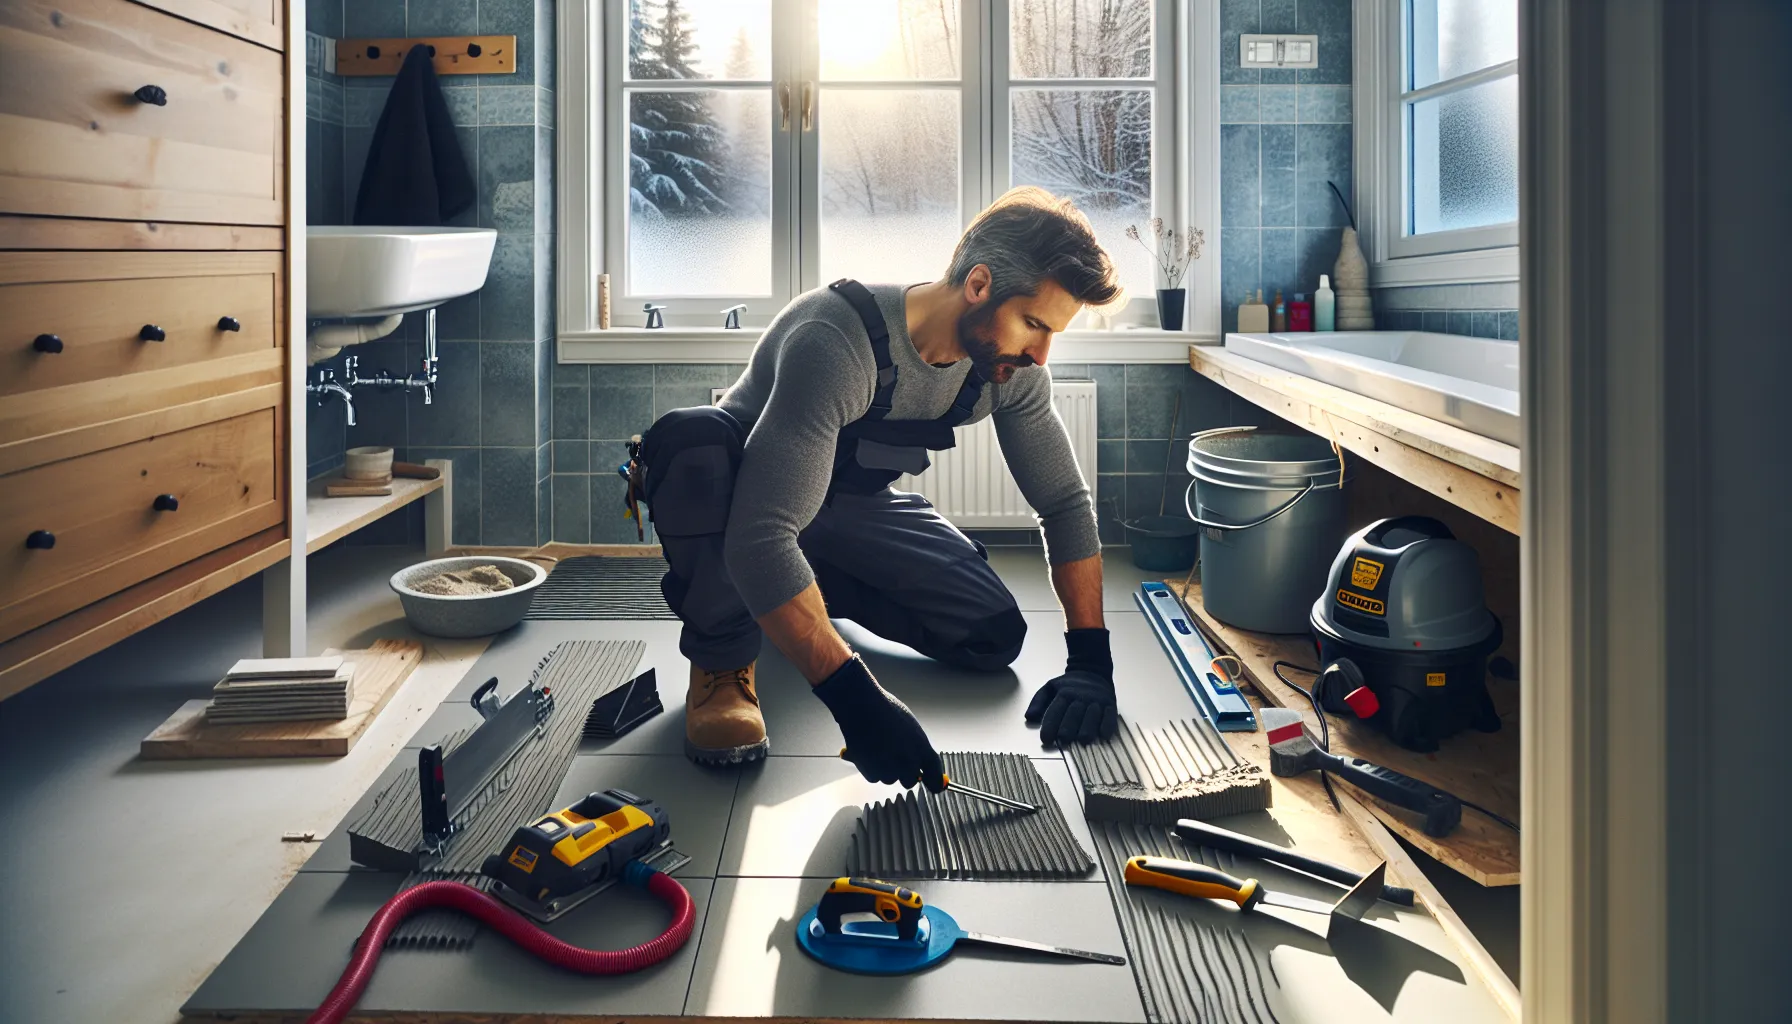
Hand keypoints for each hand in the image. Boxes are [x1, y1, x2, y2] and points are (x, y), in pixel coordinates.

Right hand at [812, 655, 945, 791]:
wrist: (862, 706)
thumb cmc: (885, 709)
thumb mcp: (910, 726)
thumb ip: (917, 747)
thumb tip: (919, 761)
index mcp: (922, 748)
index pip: (934, 773)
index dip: (935, 782)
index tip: (934, 786)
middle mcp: (909, 762)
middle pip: (910, 780)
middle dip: (904, 773)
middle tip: (894, 757)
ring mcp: (890, 769)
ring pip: (890, 779)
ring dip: (886, 769)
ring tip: (877, 748)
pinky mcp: (871, 772)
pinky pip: (874, 777)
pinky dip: (871, 768)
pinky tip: (868, 751)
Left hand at [1026, 628, 1117, 744]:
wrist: (1092, 670)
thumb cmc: (1068, 685)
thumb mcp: (1050, 687)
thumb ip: (1038, 702)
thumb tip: (1029, 717)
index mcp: (1064, 693)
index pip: (1055, 710)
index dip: (1050, 725)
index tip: (1046, 739)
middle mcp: (1080, 697)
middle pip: (1074, 714)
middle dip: (1068, 728)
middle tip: (1063, 740)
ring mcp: (1096, 700)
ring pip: (1092, 715)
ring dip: (1088, 728)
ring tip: (1083, 740)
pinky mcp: (1110, 704)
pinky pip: (1110, 715)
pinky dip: (1107, 725)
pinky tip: (1103, 736)